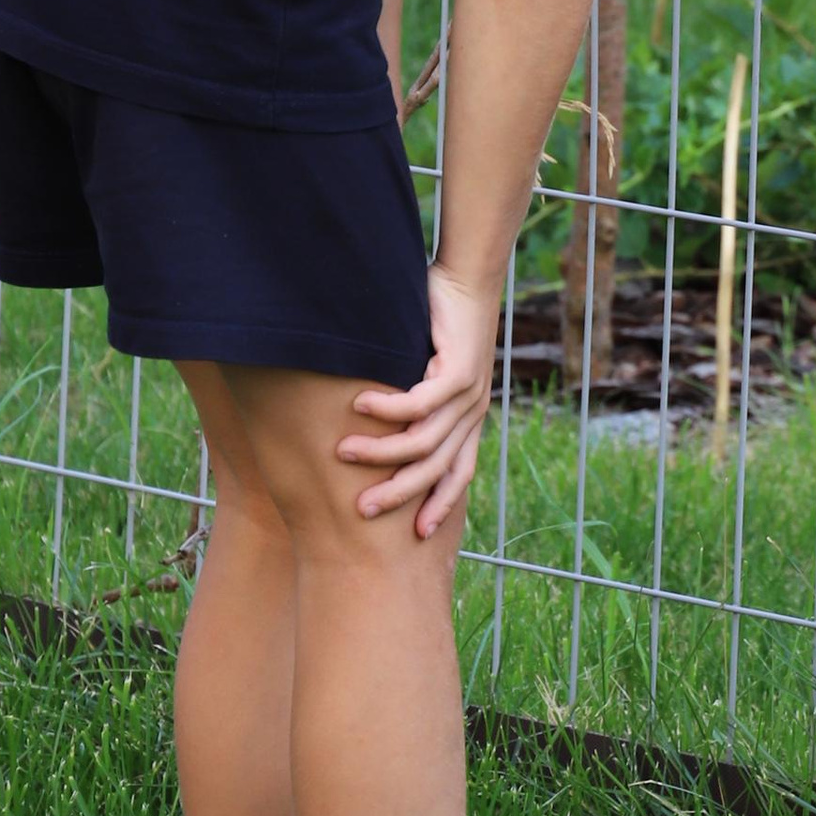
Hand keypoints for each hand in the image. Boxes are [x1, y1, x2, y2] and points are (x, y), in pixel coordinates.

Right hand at [335, 266, 503, 534]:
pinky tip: (359, 404)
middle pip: (435, 470)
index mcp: (469, 419)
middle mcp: (473, 413)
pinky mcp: (460, 371)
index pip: (459, 474)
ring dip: (380, 451)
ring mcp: (470, 395)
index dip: (440, 505)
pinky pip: (419, 403)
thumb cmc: (439, 324)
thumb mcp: (427, 372)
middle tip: (361, 510)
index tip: (415, 534)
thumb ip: (410, 401)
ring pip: (423, 441)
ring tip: (342, 451)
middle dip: (398, 493)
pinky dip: (387, 409)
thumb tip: (367, 427)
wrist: (468, 280)